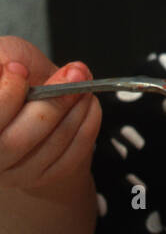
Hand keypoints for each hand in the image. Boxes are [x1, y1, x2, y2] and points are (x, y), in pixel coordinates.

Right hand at [0, 36, 102, 192]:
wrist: (31, 95)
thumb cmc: (9, 74)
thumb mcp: (3, 55)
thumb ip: (5, 58)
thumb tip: (18, 68)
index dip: (4, 97)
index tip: (20, 69)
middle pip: (14, 141)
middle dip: (50, 104)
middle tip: (73, 75)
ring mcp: (10, 173)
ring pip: (45, 148)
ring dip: (73, 111)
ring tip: (83, 84)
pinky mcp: (39, 177)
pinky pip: (69, 159)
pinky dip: (86, 127)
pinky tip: (88, 105)